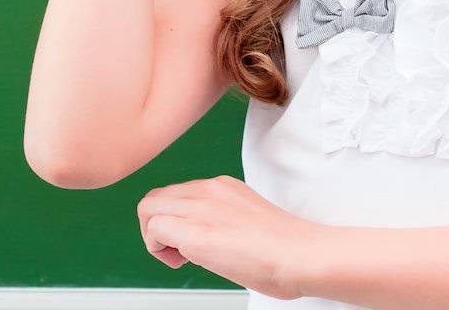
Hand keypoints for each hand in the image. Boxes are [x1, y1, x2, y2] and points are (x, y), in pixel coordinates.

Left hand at [138, 173, 317, 298]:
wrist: (301, 254)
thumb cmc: (285, 249)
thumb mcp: (248, 220)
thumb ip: (225, 220)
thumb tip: (209, 238)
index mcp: (223, 187)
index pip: (177, 195)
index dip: (175, 222)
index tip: (191, 243)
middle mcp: (210, 189)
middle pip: (156, 198)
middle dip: (157, 228)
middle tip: (180, 252)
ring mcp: (202, 206)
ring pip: (147, 209)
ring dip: (154, 237)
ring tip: (182, 258)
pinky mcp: (196, 231)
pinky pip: (154, 229)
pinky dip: (158, 249)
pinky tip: (185, 262)